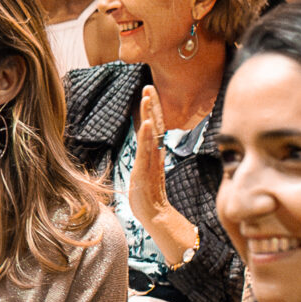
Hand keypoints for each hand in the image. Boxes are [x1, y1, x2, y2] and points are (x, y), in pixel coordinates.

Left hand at [126, 85, 195, 265]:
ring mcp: (151, 161)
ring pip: (151, 133)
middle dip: (151, 105)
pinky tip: (145, 122)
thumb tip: (145, 148)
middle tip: (149, 86)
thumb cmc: (148, 196)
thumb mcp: (144, 172)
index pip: (153, 127)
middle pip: (154, 124)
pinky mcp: (146, 170)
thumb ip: (146, 158)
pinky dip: (146, 135)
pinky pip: (146, 150)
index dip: (152, 109)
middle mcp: (155, 154)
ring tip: (147, 96)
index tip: (149, 92)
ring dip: (148, 113)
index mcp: (154, 153)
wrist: (155, 215)